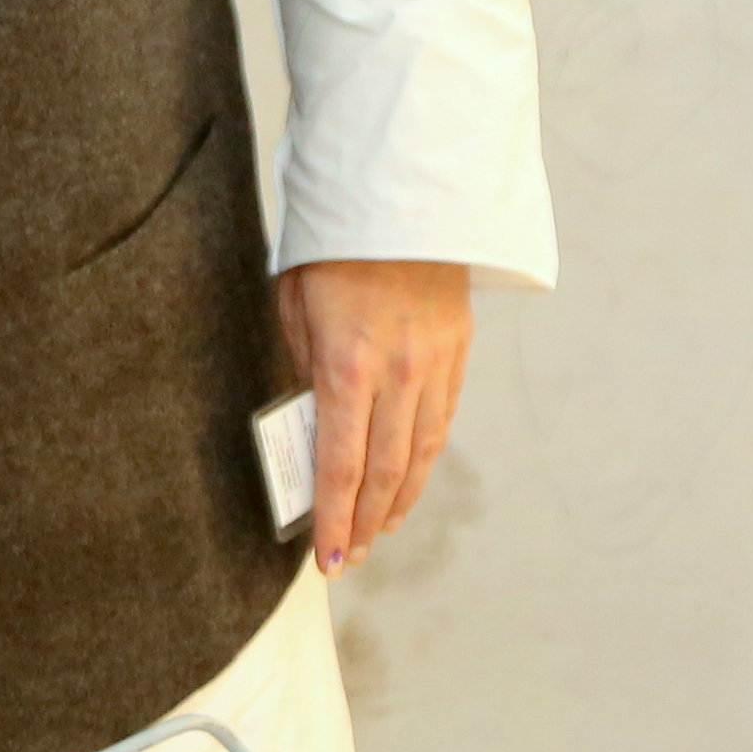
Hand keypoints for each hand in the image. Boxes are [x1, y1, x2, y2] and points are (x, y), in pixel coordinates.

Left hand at [274, 259, 471, 576]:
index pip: (341, 465)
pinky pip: (442, 418)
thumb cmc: (331, 246)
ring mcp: (434, 363)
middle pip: (386, 471)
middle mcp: (397, 374)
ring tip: (378, 530)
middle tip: (349, 558)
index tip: (325, 559)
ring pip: (421, 452)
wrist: (399, 193)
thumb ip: (305, 368)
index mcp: (346, 365)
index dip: (334, 519)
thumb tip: (313, 420)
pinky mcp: (458, 349)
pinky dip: (425, 457)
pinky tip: (411, 478)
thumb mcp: (294, 306)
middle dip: (365, 523)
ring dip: (399, 500)